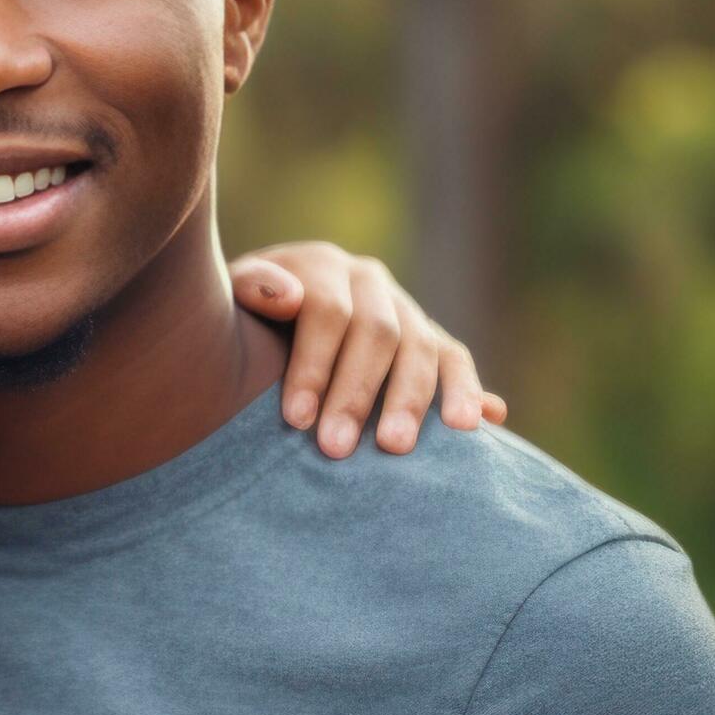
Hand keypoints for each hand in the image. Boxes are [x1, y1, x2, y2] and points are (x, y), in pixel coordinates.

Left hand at [229, 243, 506, 458]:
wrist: (267, 310)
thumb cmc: (243, 316)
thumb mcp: (231, 295)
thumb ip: (253, 289)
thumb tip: (288, 296)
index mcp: (322, 266)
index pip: (327, 312)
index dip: (313, 366)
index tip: (295, 419)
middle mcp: (370, 282)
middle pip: (378, 333)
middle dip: (357, 394)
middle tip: (336, 449)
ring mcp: (405, 308)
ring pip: (423, 348)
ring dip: (412, 401)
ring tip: (396, 447)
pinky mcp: (431, 338)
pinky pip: (457, 360)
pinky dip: (470, 390)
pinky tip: (482, 422)